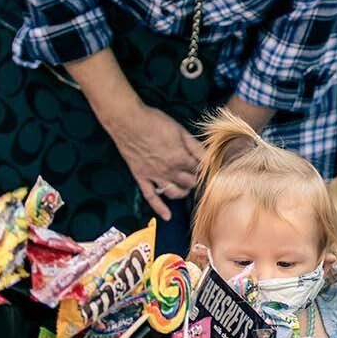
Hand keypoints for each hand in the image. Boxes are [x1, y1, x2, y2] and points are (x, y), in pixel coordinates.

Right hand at [102, 99, 203, 220]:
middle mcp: (169, 171)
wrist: (127, 121)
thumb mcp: (180, 130)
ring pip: (174, 192)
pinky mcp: (141, 177)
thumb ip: (195, 146)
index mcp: (180, 158)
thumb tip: (209, 156)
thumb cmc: (154, 122)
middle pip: (189, 183)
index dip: (205, 168)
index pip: (199, 169)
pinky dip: (159, 208)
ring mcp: (154, 176)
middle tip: (199, 178)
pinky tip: (167, 216)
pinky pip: (151, 197)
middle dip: (196, 181)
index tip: (208, 169)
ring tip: (187, 189)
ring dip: (183, 193)